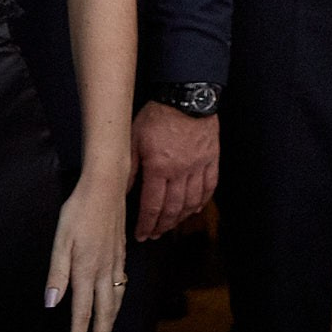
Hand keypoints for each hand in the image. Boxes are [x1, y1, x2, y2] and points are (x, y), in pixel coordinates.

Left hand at [46, 176, 127, 331]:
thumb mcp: (61, 241)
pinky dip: (119, 302)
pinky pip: (122, 285)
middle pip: (105, 311)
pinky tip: (116, 301)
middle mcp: (105, 271)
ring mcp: (116, 262)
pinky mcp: (121, 253)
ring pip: (117, 300)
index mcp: (87, 271)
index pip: (82, 312)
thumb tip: (51, 303)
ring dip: (112, 321)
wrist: (107, 188)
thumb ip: (57, 273)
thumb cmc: (78, 211)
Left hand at [131, 101, 218, 240]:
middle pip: (173, 208)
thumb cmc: (157, 116)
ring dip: (182, 217)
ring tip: (172, 225)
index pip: (152, 206)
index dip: (146, 224)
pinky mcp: (212, 158)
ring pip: (193, 201)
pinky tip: (196, 207)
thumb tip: (120, 191)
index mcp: (159, 168)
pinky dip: (204, 200)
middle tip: (155, 235)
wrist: (186, 96)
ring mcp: (199, 166)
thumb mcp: (133, 139)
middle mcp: (181, 172)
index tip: (141, 235)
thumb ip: (128, 168)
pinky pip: (211, 185)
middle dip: (163, 226)